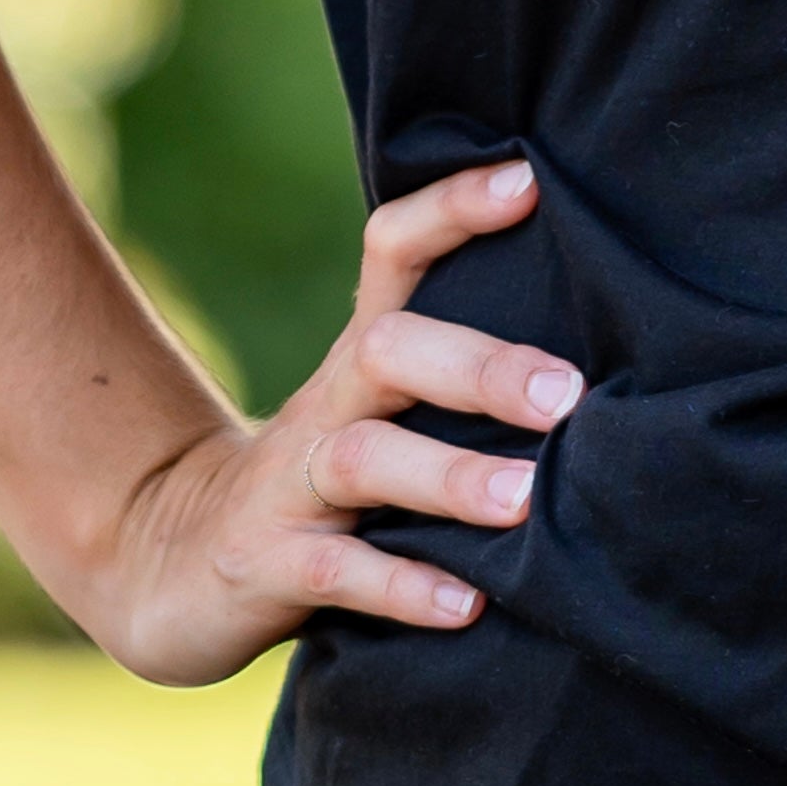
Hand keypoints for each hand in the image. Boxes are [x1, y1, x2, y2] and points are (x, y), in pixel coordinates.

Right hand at [93, 156, 577, 681]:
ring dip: (449, 475)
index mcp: (361, 359)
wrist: (176, 563)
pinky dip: (403, 587)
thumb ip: (464, 382)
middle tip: (568, 394)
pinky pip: (335, 571)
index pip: (393, 251)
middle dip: (479, 366)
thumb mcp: (382, 416)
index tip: (529, 181)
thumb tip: (611, 361)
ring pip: (363, 459)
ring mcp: (289, 486)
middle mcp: (326, 407)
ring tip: (525, 498)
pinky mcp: (267, 565)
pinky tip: (468, 605)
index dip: (452, 209)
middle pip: (387, 350)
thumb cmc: (326, 484)